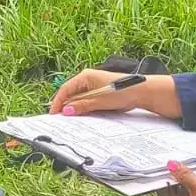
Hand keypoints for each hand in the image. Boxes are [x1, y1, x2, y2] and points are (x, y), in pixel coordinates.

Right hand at [49, 70, 182, 118]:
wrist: (142, 92)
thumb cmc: (122, 93)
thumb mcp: (99, 101)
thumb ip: (82, 105)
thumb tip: (66, 110)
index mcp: (85, 76)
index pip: (65, 89)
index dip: (58, 102)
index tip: (53, 114)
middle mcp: (88, 79)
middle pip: (71, 93)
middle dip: (65, 106)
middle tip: (60, 119)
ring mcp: (94, 85)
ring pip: (79, 98)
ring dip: (75, 108)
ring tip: (70, 119)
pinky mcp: (100, 91)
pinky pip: (87, 100)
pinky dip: (84, 108)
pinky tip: (84, 116)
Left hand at [156, 161, 195, 195]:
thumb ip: (184, 175)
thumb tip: (170, 165)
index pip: (163, 192)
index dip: (163, 179)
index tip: (165, 168)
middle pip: (172, 195)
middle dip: (173, 182)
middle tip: (175, 168)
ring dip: (182, 187)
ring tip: (186, 173)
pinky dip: (190, 193)